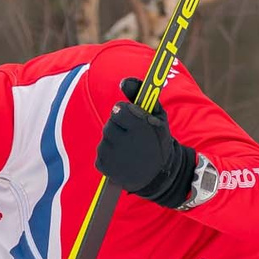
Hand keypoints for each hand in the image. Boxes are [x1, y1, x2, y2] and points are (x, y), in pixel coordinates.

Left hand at [95, 76, 202, 208]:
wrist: (158, 177)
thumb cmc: (158, 141)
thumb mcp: (158, 116)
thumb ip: (141, 94)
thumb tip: (123, 81)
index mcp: (139, 127)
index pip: (118, 109)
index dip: (126, 113)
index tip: (133, 120)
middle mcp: (125, 142)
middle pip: (110, 124)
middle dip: (119, 127)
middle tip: (133, 137)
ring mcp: (113, 156)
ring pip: (105, 138)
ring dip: (114, 141)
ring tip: (129, 150)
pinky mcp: (103, 167)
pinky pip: (100, 153)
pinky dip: (109, 155)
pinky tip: (123, 160)